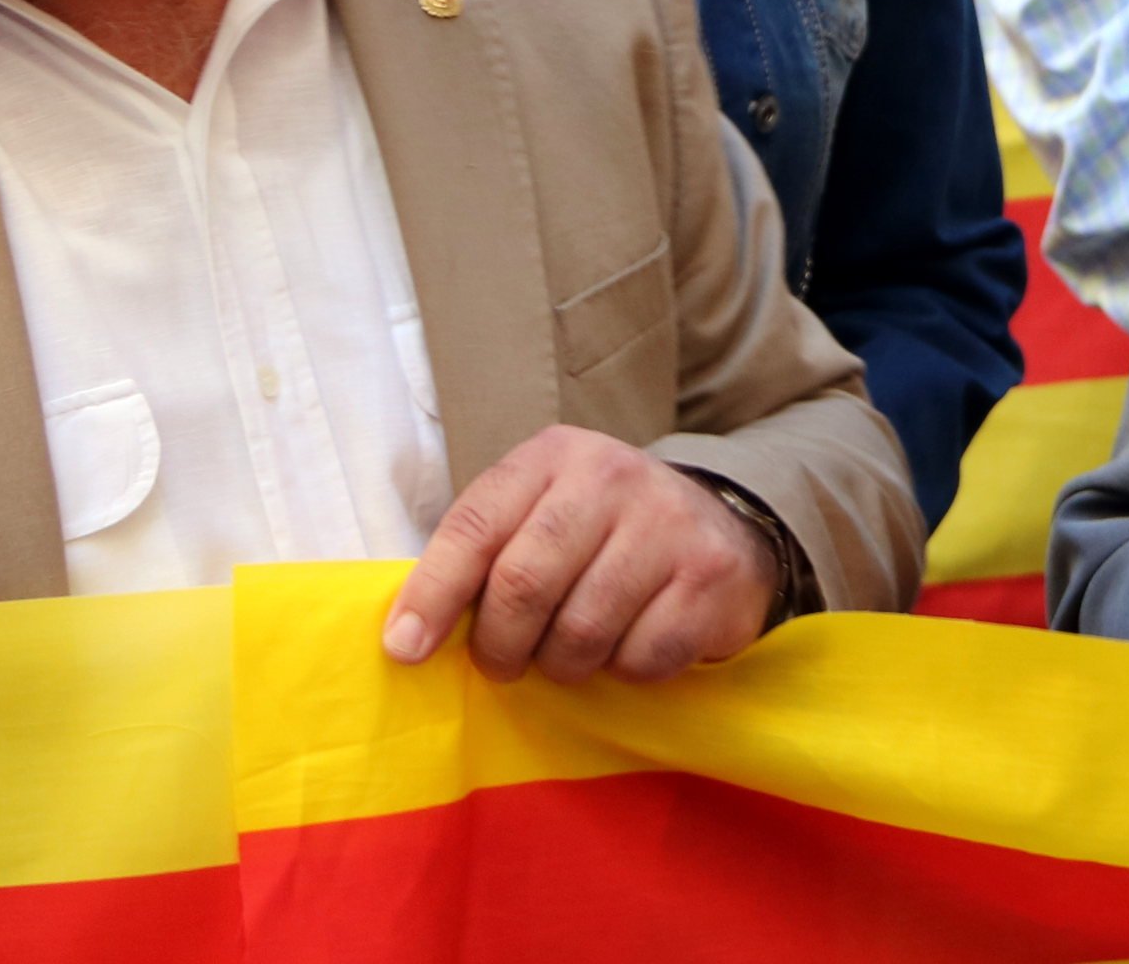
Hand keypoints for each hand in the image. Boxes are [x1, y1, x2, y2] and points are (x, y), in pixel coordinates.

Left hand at [382, 424, 784, 684]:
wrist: (724, 527)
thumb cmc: (603, 533)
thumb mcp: (539, 515)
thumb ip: (482, 557)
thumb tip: (407, 636)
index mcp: (552, 457)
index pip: (475, 526)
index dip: (432, 594)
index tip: (405, 650)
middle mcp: (611, 477)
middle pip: (523, 586)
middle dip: (500, 647)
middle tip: (505, 664)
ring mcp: (667, 524)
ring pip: (580, 634)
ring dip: (564, 665)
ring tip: (572, 651)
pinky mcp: (709, 576)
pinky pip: (640, 659)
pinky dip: (625, 671)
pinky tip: (632, 643)